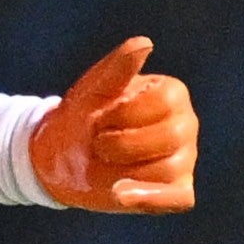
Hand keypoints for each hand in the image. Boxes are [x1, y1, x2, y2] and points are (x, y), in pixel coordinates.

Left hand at [29, 37, 196, 212]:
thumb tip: (144, 43)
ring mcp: (183, 159)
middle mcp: (185, 125)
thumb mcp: (93, 89)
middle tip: (98, 142)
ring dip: (124, 167)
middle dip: (123, 142)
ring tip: (103, 161)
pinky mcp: (174, 191)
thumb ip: (117, 67)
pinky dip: (150, 198)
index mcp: (171, 95)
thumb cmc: (81, 115)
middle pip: (172, 136)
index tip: (101, 115)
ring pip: (168, 168)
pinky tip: (120, 194)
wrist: (59, 155)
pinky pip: (177, 199)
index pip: (166, 102)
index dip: (125, 112)